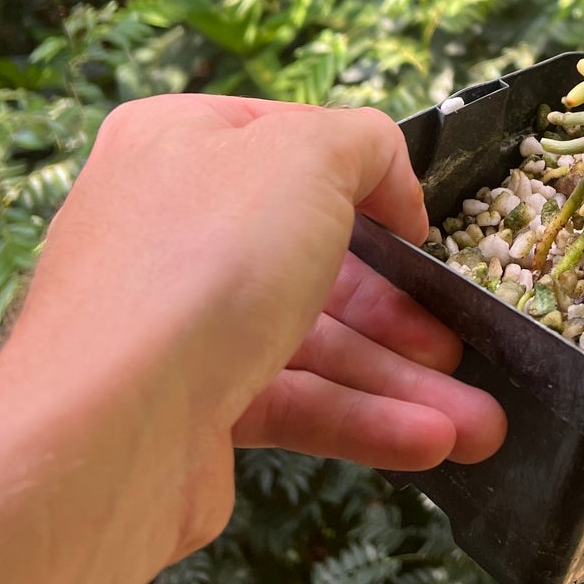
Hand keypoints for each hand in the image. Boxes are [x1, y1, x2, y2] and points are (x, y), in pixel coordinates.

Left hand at [7, 93, 505, 556]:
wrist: (106, 430)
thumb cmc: (200, 264)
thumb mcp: (308, 155)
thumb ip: (366, 143)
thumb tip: (390, 178)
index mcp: (179, 145)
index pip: (289, 146)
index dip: (367, 181)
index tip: (420, 225)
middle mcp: (170, 227)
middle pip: (313, 256)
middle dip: (400, 307)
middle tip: (460, 337)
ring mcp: (177, 322)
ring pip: (312, 341)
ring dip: (399, 379)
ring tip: (477, 422)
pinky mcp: (188, 407)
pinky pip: (293, 402)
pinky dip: (363, 420)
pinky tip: (428, 441)